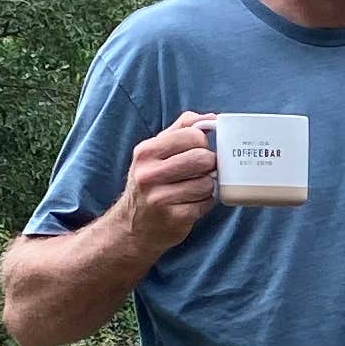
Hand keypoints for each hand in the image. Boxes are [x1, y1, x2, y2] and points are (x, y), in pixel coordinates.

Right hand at [115, 115, 218, 267]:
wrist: (133, 227)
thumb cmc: (151, 183)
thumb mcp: (155, 152)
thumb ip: (181, 129)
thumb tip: (212, 118)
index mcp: (146, 152)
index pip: (192, 135)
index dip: (202, 143)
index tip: (198, 150)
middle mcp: (148, 174)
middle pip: (202, 158)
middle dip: (209, 164)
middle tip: (201, 170)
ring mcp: (160, 198)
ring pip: (207, 182)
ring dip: (208, 186)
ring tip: (194, 188)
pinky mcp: (174, 218)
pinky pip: (206, 203)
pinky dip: (205, 203)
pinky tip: (192, 203)